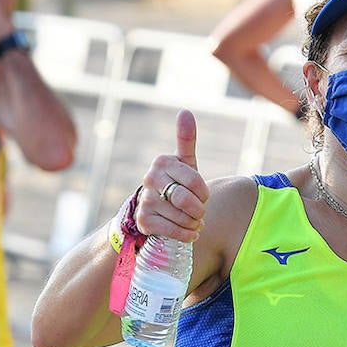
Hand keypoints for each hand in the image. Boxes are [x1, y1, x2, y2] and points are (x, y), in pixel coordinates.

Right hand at [135, 111, 208, 242]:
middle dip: (199, 210)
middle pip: (186, 200)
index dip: (204, 193)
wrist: (153, 213)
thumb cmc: (175, 185)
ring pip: (181, 217)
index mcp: (162, 162)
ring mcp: (145, 200)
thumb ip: (186, 140)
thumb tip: (185, 111)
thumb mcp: (184, 164)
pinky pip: (172, 230)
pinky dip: (186, 234)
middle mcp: (150, 179)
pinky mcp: (143, 220)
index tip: (202, 196)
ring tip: (192, 222)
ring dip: (194, 223)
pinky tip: (189, 232)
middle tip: (199, 212)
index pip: (195, 180)